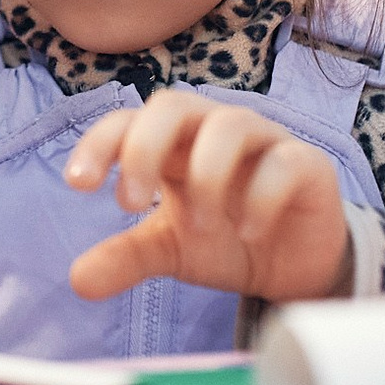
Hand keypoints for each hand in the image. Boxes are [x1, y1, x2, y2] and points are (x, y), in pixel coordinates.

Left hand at [60, 94, 354, 305]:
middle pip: (173, 104)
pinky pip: (283, 162)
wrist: (293, 266)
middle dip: (144, 147)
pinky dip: (261, 198)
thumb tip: (77, 280)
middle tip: (131, 204)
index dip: (100, 143)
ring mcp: (263, 141)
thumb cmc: (224, 238)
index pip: (128, 121)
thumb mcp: (170, 249)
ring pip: (230, 124)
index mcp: (173, 143)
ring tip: (200, 227)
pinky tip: (249, 233)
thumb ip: (126, 257)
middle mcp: (213, 130)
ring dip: (206, 175)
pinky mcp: (307, 164)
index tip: (78, 184)